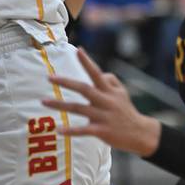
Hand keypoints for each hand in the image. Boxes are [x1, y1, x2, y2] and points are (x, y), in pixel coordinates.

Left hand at [42, 48, 160, 156]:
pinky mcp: (102, 131)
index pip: (97, 73)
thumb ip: (110, 80)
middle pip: (83, 89)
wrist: (141, 134)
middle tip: (49, 77)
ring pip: (78, 109)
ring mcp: (103, 116)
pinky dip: (71, 131)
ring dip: (60, 105)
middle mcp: (105, 101)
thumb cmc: (127, 111)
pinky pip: (84, 130)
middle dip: (66, 82)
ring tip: (43, 101)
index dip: (88, 61)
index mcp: (109, 91)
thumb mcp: (122, 92)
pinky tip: (58, 130)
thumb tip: (99, 73)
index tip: (78, 49)